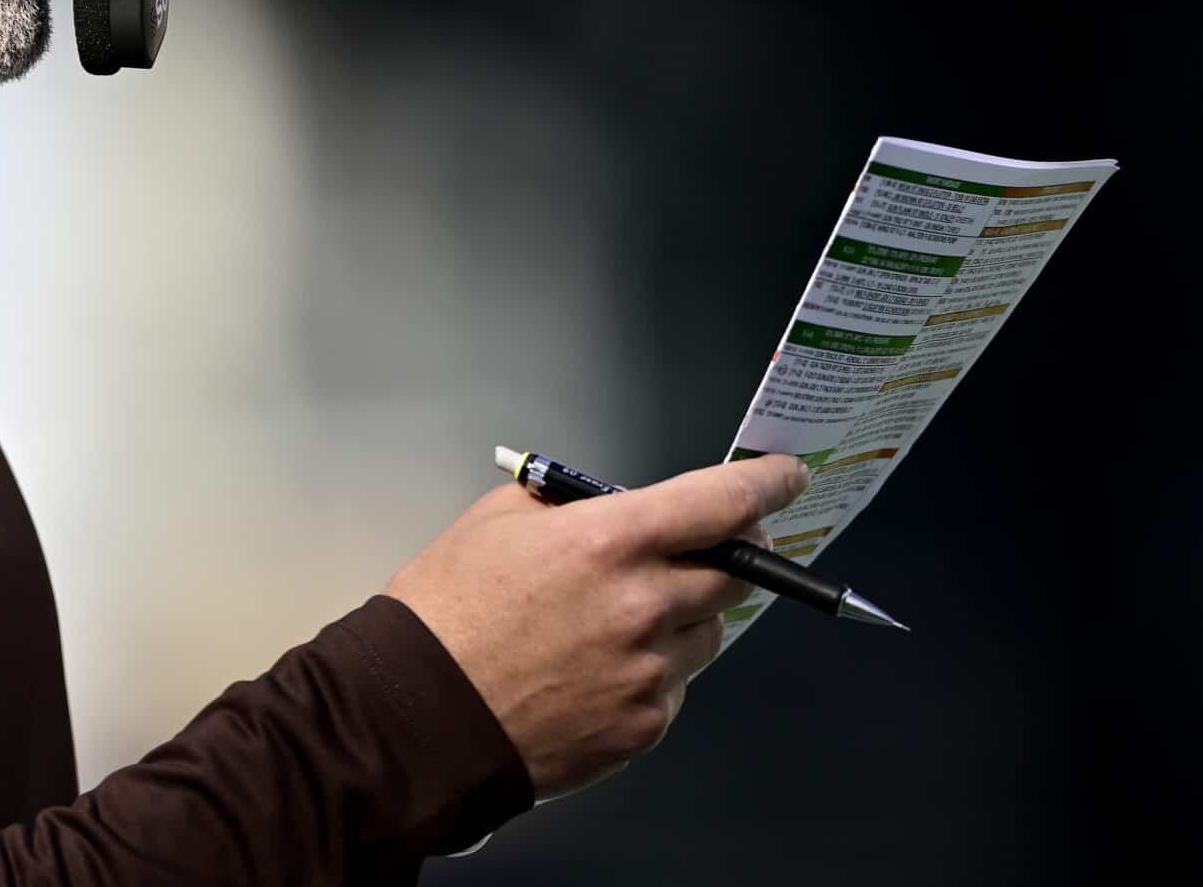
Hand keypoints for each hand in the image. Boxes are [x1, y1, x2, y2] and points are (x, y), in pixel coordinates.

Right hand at [384, 454, 809, 797]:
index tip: (784, 476)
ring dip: (682, 617)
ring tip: (615, 624)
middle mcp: (644, 605)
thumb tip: (616, 507)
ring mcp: (649, 671)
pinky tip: (594, 670)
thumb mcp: (496, 521)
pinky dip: (651, 671)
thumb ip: (571, 507)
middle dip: (724, 556)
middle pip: (736, 572)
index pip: (721, 502)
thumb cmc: (445, 611)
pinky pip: (675, 686)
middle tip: (692, 553)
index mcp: (609, 542)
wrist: (418, 712)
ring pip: (707, 632)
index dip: (765, 484)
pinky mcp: (644, 726)